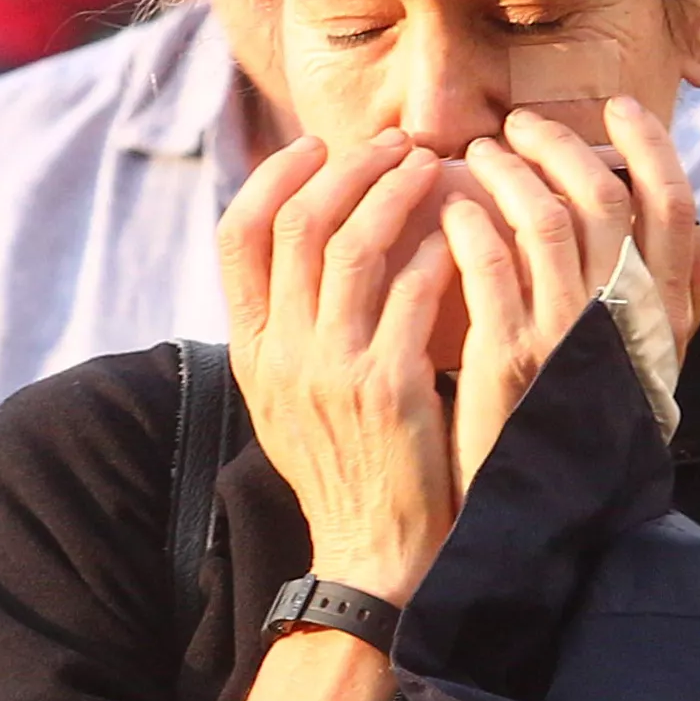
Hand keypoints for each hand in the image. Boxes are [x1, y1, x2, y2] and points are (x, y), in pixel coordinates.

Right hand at [217, 130, 459, 601]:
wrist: (372, 556)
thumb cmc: (343, 471)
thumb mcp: (285, 401)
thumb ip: (283, 329)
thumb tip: (297, 246)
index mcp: (252, 352)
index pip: (238, 235)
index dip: (274, 177)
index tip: (316, 146)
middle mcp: (283, 355)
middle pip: (299, 223)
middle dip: (349, 167)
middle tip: (394, 144)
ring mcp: (333, 370)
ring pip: (355, 243)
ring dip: (396, 192)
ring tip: (432, 166)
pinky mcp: (391, 389)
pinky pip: (414, 291)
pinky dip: (438, 249)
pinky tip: (462, 232)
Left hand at [440, 100, 699, 493]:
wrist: (554, 515)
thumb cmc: (600, 431)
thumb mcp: (657, 365)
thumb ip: (685, 299)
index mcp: (666, 313)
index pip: (675, 205)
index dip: (650, 147)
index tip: (619, 108)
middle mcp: (624, 316)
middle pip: (604, 197)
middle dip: (561, 145)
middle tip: (522, 125)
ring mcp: (567, 335)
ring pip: (545, 217)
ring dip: (509, 172)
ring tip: (480, 155)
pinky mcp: (510, 356)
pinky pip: (488, 263)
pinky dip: (469, 222)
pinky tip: (450, 208)